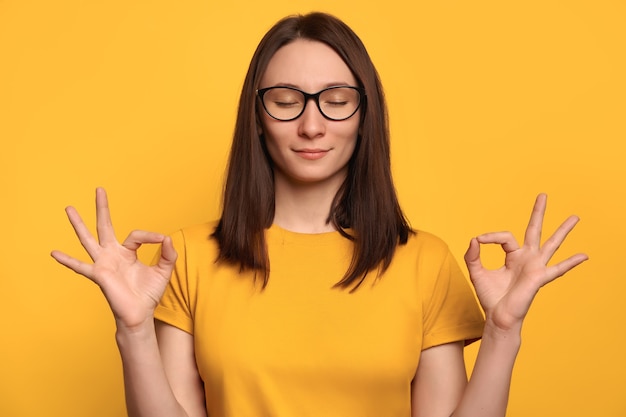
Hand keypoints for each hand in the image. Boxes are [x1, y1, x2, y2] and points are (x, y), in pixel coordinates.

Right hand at [51, 188, 176, 330]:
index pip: (136, 235)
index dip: (150, 236)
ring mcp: (104, 263)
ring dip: (79, 224)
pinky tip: (54, 253)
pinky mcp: (99, 275)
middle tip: (99, 189)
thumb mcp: (163, 271)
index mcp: (127, 252)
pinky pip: (81, 267)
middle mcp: (113, 254)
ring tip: (69, 208)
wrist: (139, 314)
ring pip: (89, 239)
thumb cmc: (148, 294)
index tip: (162, 240)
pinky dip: (67, 261)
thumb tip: (168, 238)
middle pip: (105, 226)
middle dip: (102, 208)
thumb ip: (168, 254)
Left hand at [464, 194, 587, 331]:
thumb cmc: (490, 296)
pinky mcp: (539, 278)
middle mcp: (527, 258)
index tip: (479, 240)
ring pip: (551, 244)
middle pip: (534, 230)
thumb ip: (472, 255)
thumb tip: (474, 239)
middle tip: (542, 194)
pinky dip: (571, 262)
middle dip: (538, 212)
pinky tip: (584, 255)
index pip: (505, 236)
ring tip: (575, 217)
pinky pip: (557, 269)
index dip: (491, 236)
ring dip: (563, 230)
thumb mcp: (476, 272)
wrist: (497, 316)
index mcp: (513, 256)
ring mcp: (535, 267)